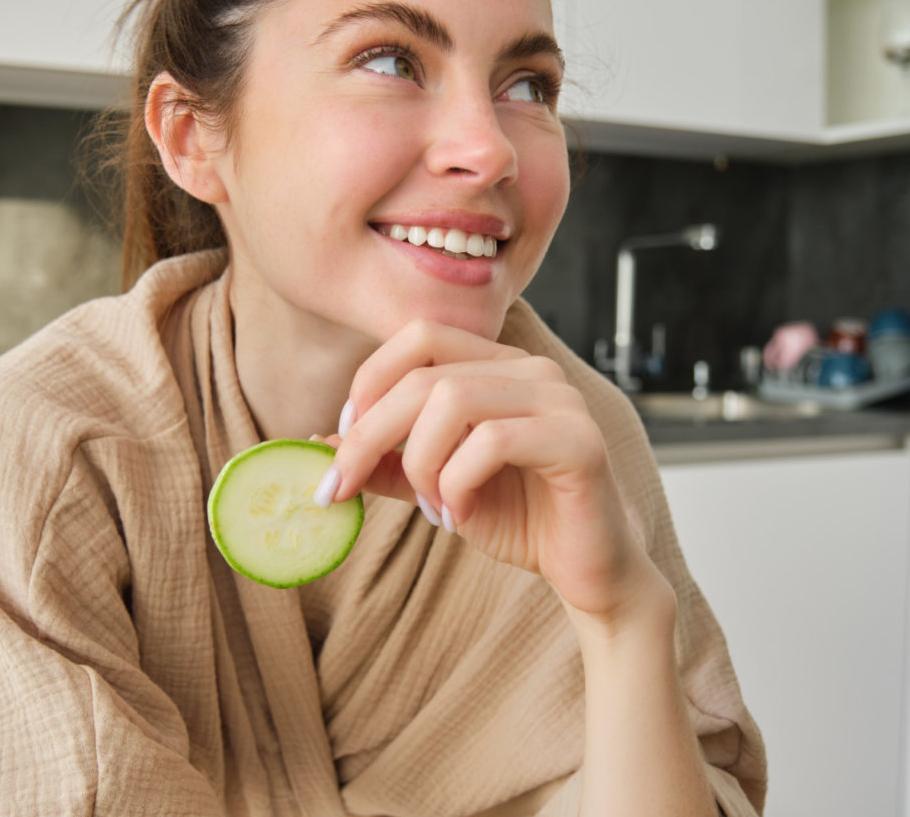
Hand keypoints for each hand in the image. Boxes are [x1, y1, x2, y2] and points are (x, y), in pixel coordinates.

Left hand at [322, 319, 671, 625]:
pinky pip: (492, 441)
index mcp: (499, 365)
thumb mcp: (435, 486)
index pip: (418, 336)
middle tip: (343, 487)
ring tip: (432, 508)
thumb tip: (319, 441)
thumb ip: (386, 461)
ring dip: (421, 463)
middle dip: (369, 434)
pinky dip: (458, 483)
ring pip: (453, 400)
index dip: (369, 382)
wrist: (590, 572)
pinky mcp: (580, 441)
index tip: (341, 441)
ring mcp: (561, 400)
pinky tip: (462, 517)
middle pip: (425, 375)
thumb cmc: (520, 519)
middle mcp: (533, 370)